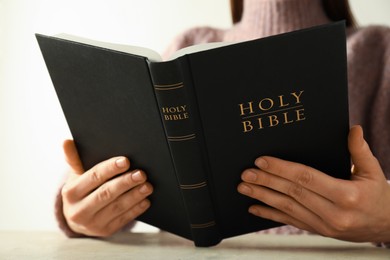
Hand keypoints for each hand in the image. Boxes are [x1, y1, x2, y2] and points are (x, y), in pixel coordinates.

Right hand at [61, 140, 152, 236]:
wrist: (77, 218)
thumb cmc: (80, 190)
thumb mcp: (75, 176)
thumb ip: (74, 159)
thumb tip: (66, 141)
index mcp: (70, 193)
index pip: (92, 177)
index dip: (110, 168)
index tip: (125, 161)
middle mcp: (79, 210)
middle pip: (106, 193)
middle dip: (125, 182)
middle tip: (141, 173)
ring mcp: (92, 224)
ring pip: (117, 207)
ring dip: (134, 196)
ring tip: (147, 186)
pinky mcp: (105, 231)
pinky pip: (123, 219)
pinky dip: (136, 209)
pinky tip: (145, 200)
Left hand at [238, 125, 389, 242]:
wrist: (387, 225)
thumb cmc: (379, 196)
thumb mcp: (373, 171)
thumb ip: (359, 150)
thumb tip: (352, 128)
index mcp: (347, 195)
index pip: (307, 178)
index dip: (281, 169)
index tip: (261, 161)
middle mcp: (334, 214)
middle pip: (293, 193)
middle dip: (266, 182)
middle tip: (245, 174)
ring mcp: (325, 226)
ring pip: (288, 209)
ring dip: (263, 197)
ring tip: (244, 188)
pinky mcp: (318, 231)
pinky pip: (291, 221)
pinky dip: (271, 214)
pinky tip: (255, 207)